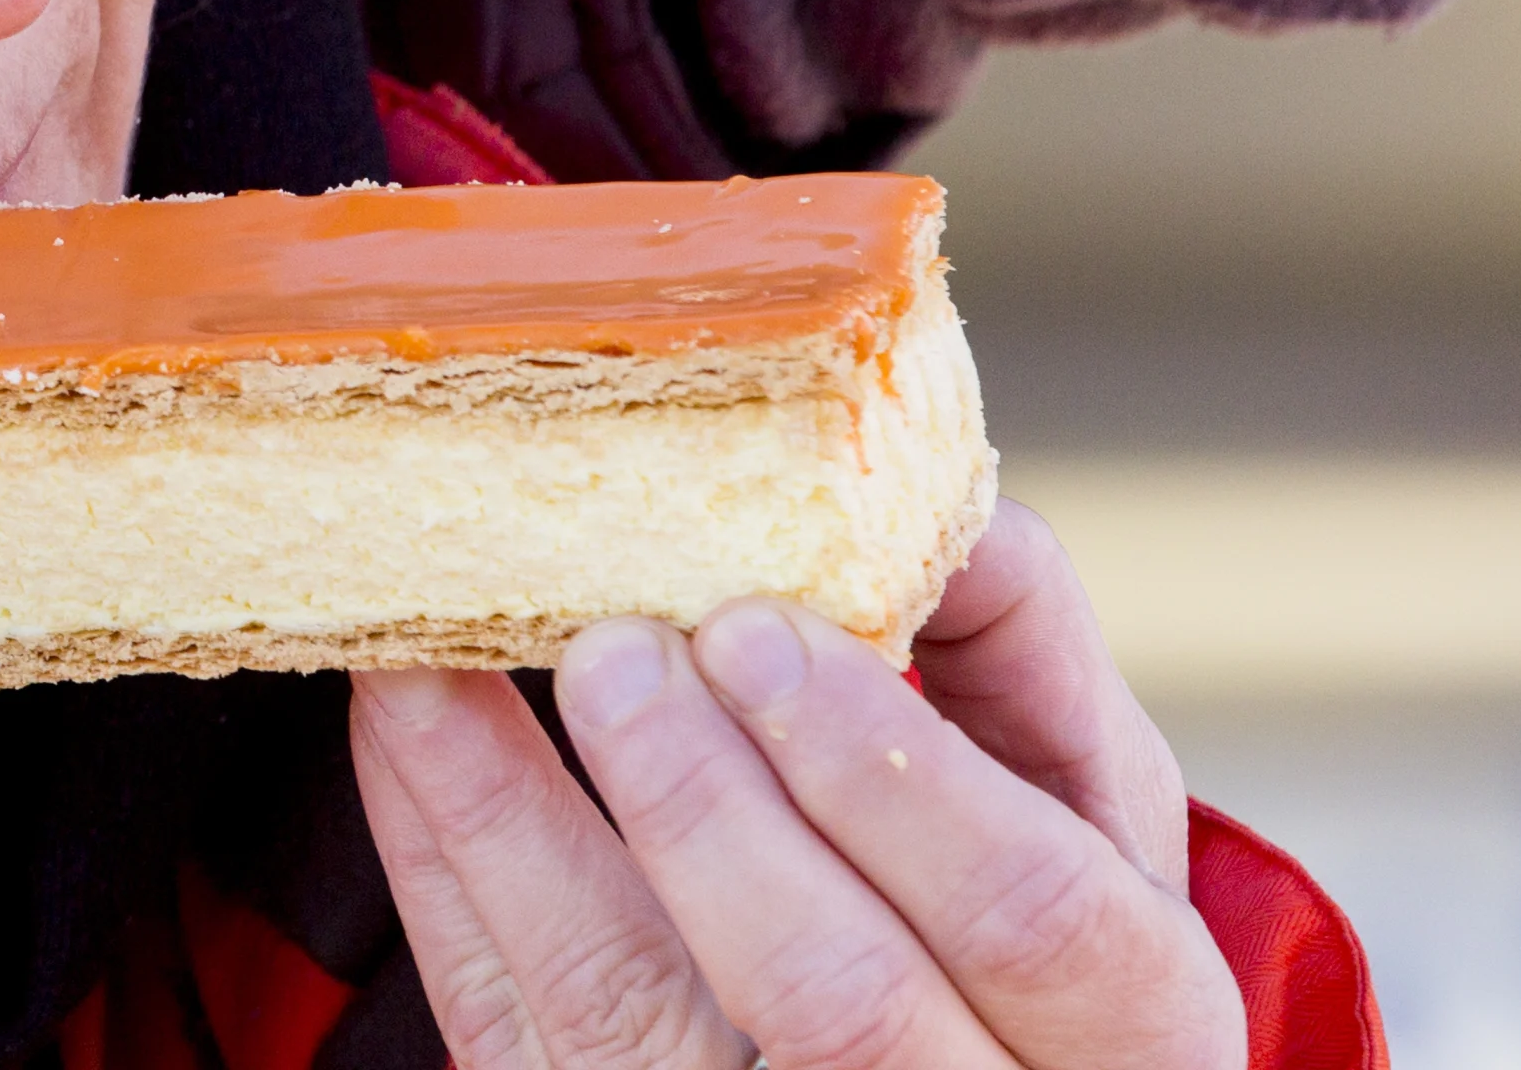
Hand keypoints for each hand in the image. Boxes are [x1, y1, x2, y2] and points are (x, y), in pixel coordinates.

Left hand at [348, 506, 1243, 1069]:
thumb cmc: (1016, 917)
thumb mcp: (1077, 803)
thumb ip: (1025, 652)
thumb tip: (934, 504)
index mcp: (1119, 1033)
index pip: (1037, 919)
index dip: (897, 776)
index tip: (761, 630)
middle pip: (833, 990)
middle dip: (700, 804)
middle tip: (613, 646)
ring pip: (628, 1016)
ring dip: (512, 819)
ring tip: (442, 659)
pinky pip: (503, 1019)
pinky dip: (438, 857)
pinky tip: (401, 721)